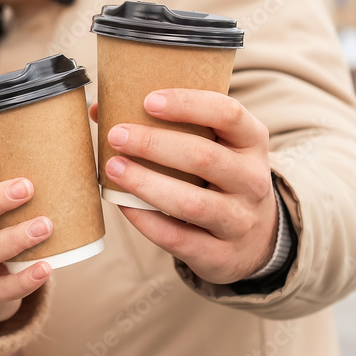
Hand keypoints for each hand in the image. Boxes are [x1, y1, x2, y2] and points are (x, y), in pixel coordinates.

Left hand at [96, 89, 275, 283]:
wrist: (255, 239)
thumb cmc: (218, 177)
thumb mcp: (213, 146)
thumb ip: (168, 124)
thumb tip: (99, 109)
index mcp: (252, 142)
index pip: (228, 114)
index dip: (189, 104)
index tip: (148, 100)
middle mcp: (252, 180)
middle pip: (204, 157)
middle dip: (154, 144)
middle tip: (116, 135)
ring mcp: (239, 220)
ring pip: (191, 203)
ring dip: (146, 183)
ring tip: (113, 168)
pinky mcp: (221, 255)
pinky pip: (177, 237)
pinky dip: (145, 220)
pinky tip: (123, 203)